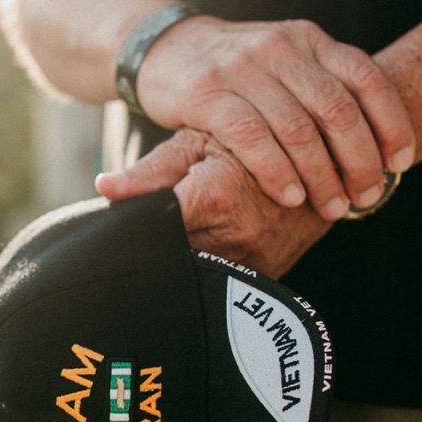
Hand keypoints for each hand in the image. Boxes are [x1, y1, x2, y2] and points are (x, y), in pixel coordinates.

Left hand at [96, 129, 331, 277]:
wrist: (317, 159)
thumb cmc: (246, 141)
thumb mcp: (199, 142)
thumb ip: (152, 170)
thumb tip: (104, 186)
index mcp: (216, 196)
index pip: (155, 230)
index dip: (131, 235)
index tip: (112, 238)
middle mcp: (238, 236)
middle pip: (173, 257)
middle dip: (154, 249)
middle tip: (143, 239)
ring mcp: (257, 260)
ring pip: (198, 273)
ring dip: (183, 260)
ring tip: (185, 238)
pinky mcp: (268, 275)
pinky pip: (225, 280)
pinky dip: (210, 269)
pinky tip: (206, 251)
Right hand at [134, 15, 415, 219]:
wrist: (169, 48)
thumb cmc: (239, 70)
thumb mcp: (287, 63)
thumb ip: (322, 89)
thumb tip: (373, 146)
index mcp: (310, 41)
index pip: (368, 79)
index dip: (392, 125)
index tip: (399, 164)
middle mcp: (282, 49)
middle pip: (338, 111)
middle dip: (358, 162)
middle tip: (365, 197)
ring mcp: (243, 69)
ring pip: (298, 129)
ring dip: (321, 177)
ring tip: (331, 207)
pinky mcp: (207, 93)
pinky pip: (252, 138)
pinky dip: (276, 172)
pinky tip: (291, 196)